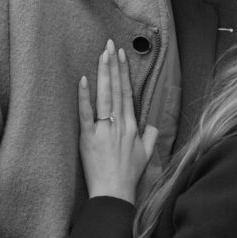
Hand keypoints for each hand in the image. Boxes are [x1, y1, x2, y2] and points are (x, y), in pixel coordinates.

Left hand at [79, 40, 157, 202]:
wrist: (114, 192)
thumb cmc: (129, 175)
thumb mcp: (146, 154)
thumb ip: (151, 136)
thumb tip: (153, 124)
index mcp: (132, 125)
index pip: (127, 92)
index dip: (124, 72)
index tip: (121, 55)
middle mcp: (119, 123)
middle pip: (116, 88)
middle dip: (112, 64)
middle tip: (109, 44)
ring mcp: (103, 129)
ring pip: (103, 96)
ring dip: (103, 73)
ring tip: (101, 55)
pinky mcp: (88, 138)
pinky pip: (86, 113)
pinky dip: (84, 96)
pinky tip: (83, 80)